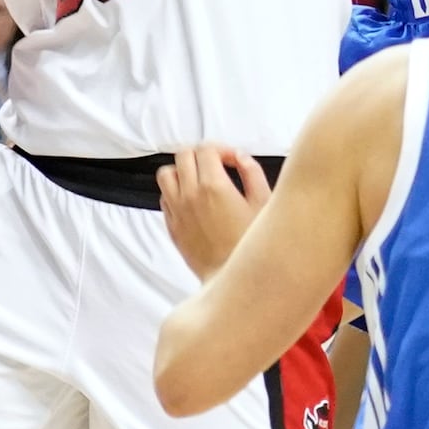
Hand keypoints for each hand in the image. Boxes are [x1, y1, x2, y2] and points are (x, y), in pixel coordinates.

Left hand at [157, 144, 270, 278]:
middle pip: (183, 155)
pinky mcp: (172, 226)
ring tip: (198, 179)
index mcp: (213, 186)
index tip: (231, 160)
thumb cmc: (251, 245)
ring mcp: (177, 211)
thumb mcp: (264, 204)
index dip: (221, 149)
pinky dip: (174, 192)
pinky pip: (164, 198)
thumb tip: (240, 157)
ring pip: (165, 174)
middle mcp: (190, 195)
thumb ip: (252, 173)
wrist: (231, 279)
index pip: (206, 149)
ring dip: (181, 171)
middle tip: (215, 165)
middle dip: (200, 155)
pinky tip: (192, 199)